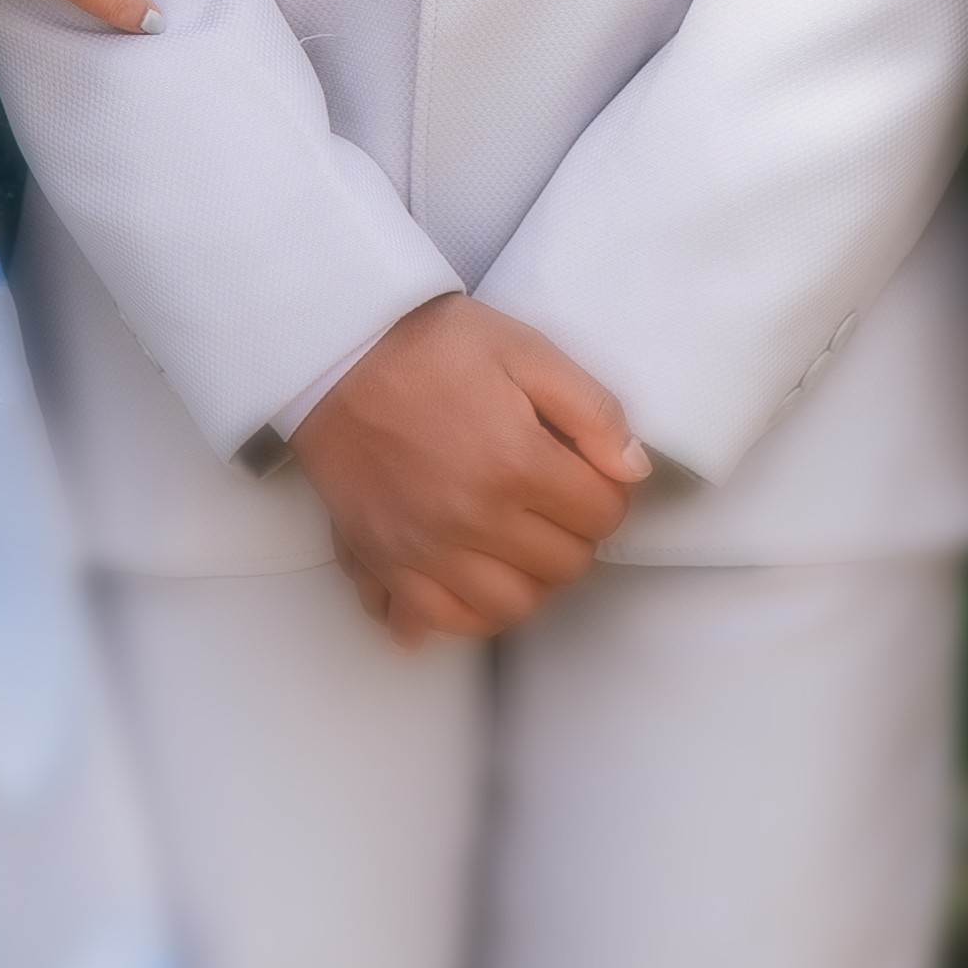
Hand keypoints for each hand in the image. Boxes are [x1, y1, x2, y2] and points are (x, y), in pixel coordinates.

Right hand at [289, 297, 649, 647]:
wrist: (335, 354)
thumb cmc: (429, 346)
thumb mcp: (525, 350)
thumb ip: (591, 410)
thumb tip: (632, 470)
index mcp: (516, 462)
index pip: (601, 515)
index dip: (607, 493)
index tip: (589, 474)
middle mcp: (473, 518)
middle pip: (564, 566)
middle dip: (575, 534)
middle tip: (557, 500)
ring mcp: (426, 548)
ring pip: (512, 606)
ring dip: (532, 579)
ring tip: (524, 541)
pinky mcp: (385, 560)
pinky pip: (442, 621)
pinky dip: (469, 614)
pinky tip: (478, 582)